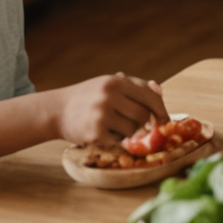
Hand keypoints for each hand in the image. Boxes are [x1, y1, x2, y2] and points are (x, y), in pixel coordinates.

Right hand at [52, 73, 168, 148]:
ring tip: (115, 126)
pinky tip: (104, 132)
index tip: (165, 119)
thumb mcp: (110, 84)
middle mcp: (109, 96)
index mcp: (116, 82)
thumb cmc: (90, 96)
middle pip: (142, 115)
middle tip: (139, 126)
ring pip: (133, 130)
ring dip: (129, 132)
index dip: (160, 110)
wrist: (57, 110)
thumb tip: (160, 94)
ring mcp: (101, 115)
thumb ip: (135, 87)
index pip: (149, 97)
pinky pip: (119, 140)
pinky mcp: (95, 133)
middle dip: (144, 123)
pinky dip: (116, 139)